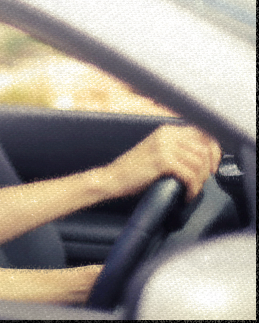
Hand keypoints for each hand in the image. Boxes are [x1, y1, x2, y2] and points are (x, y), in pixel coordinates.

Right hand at [105, 125, 220, 201]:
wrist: (112, 178)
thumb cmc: (134, 171)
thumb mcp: (157, 152)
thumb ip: (177, 149)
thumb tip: (204, 157)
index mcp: (167, 130)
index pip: (203, 134)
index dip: (214, 151)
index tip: (212, 167)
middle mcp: (166, 134)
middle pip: (204, 149)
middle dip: (207, 169)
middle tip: (199, 183)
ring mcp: (164, 146)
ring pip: (199, 163)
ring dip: (200, 181)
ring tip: (191, 190)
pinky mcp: (162, 161)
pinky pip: (190, 175)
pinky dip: (192, 188)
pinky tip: (186, 195)